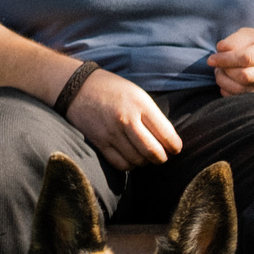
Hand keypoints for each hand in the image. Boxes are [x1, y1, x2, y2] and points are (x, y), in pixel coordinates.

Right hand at [67, 70, 183, 169]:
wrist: (78, 88)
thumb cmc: (114, 90)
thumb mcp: (138, 95)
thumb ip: (152, 116)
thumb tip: (168, 140)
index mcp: (140, 105)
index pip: (166, 134)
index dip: (175, 146)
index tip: (175, 148)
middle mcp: (126, 119)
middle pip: (152, 151)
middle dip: (162, 158)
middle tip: (162, 156)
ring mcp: (111, 132)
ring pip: (137, 160)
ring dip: (145, 162)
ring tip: (146, 155)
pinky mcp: (99, 142)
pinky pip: (119, 164)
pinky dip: (129, 165)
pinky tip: (131, 158)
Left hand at [209, 27, 253, 94]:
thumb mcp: (250, 35)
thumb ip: (235, 40)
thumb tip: (220, 50)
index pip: (247, 58)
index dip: (226, 59)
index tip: (211, 59)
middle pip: (245, 77)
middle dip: (225, 71)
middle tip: (217, 65)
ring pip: (242, 90)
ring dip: (224, 82)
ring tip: (221, 72)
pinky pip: (241, 99)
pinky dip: (228, 91)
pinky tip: (227, 81)